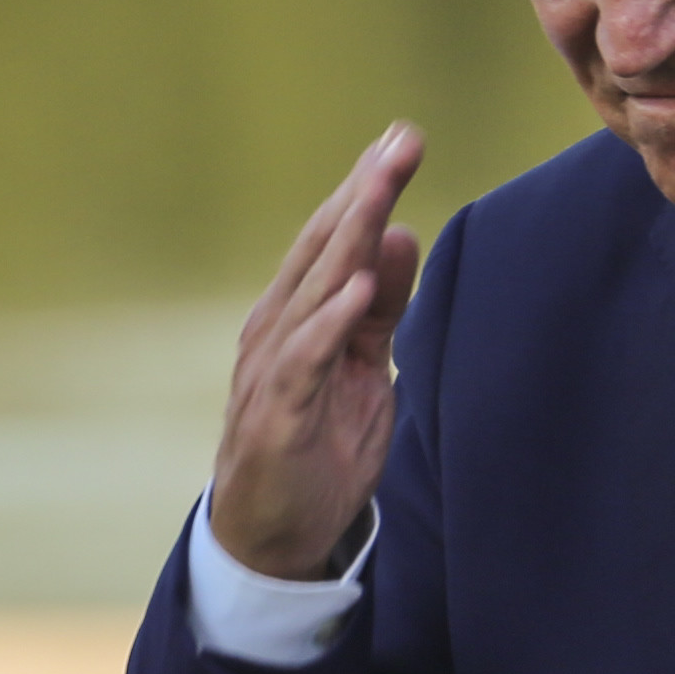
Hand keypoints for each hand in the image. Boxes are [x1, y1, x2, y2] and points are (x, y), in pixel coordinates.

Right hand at [204, 125, 424, 581]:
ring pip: (313, 291)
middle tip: (400, 140)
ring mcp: (272, 368)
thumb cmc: (315, 445)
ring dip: (347, 238)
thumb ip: (379, 309)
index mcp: (298, 312)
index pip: (336, 238)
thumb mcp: (364, 369)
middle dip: (363, 191)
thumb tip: (399, 234)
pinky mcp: (276, 414)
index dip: (368, 186)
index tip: (403, 137)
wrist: (271, 536)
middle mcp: (277, 327)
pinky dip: (328, 323)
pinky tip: (353, 288)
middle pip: (324, 248)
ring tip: (380, 190)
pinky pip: (303, 360)